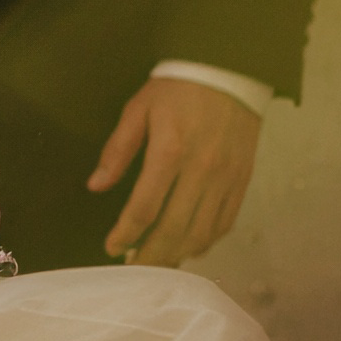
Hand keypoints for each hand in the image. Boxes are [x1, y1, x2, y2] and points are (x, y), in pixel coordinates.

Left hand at [87, 77, 260, 266]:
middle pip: (174, 230)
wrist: (230, 71)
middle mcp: (201, 171)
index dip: (126, 234)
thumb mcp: (139, 109)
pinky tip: (188, 247)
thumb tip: (96, 186)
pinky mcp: (243, 181)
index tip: (112, 248)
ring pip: (202, 233)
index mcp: (170, 152)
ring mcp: (226, 179)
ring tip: (158, 264)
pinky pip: (225, 223)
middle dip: (151, 257)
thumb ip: (117, 150)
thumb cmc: (177, 89)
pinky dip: (205, 242)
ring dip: (178, 255)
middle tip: (134, 270)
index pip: (145, 208)